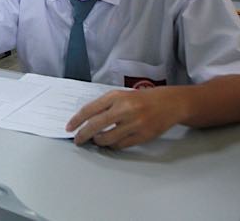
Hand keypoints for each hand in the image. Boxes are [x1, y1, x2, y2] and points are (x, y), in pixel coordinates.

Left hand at [66, 88, 185, 148]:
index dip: (76, 120)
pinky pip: (121, 145)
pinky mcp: (143, 135)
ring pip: (107, 138)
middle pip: (95, 125)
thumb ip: (104, 106)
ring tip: (97, 139)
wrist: (170, 103)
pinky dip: (113, 145)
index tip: (69, 128)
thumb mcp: (122, 95)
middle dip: (83, 135)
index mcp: (116, 96)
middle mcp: (125, 109)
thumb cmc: (142, 99)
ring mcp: (135, 123)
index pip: (90, 109)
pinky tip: (111, 142)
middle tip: (78, 140)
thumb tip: (85, 121)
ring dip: (98, 141)